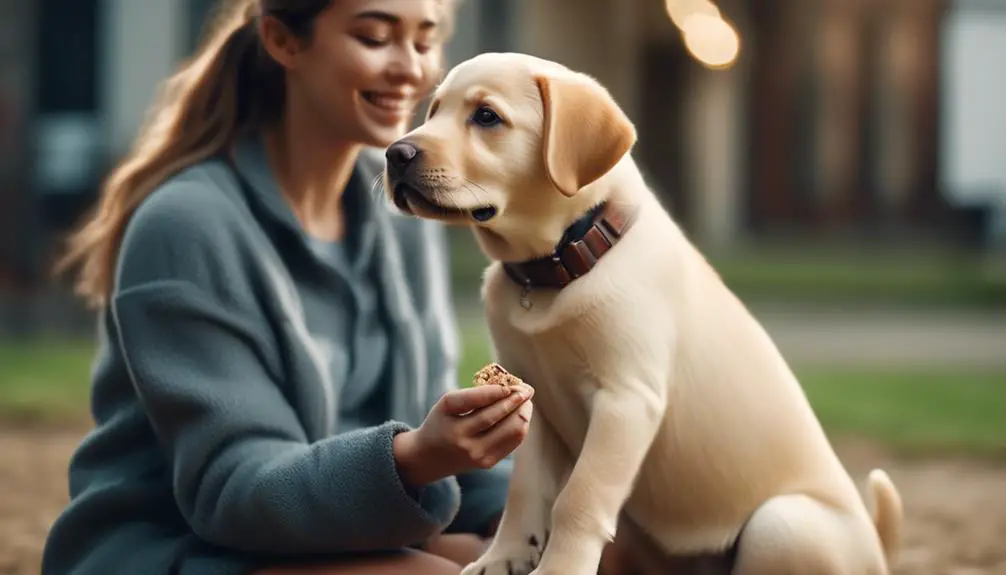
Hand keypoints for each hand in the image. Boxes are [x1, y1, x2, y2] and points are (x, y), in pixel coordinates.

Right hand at [394, 383, 533, 486]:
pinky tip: (521, 415)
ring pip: (512, 430)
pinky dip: (521, 425)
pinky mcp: (488, 462)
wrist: (430, 458)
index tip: (510, 383)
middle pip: (497, 416)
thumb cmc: (442, 422)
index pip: (475, 402)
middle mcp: (463, 440)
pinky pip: (513, 441)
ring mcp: (478, 455)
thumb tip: (510, 387)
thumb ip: (474, 394)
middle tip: (527, 389)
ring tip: (526, 401)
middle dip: (516, 400)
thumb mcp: (448, 403)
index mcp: (449, 419)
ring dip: (523, 412)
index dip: (496, 391)